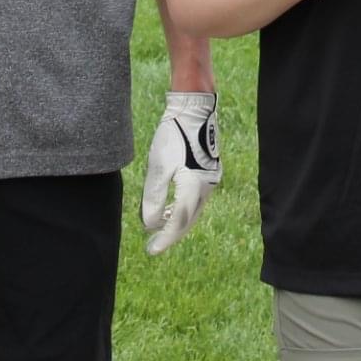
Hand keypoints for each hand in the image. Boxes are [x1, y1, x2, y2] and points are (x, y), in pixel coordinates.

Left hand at [141, 91, 219, 254]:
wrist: (193, 109)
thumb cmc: (174, 135)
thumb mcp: (158, 167)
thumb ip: (155, 198)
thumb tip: (150, 224)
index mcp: (194, 188)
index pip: (178, 222)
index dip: (165, 239)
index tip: (151, 250)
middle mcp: (207, 187)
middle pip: (188, 220)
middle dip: (170, 234)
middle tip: (153, 246)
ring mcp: (210, 179)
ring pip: (193, 210)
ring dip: (176, 221)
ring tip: (159, 227)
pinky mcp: (209, 171)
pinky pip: (196, 198)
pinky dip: (183, 207)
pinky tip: (171, 207)